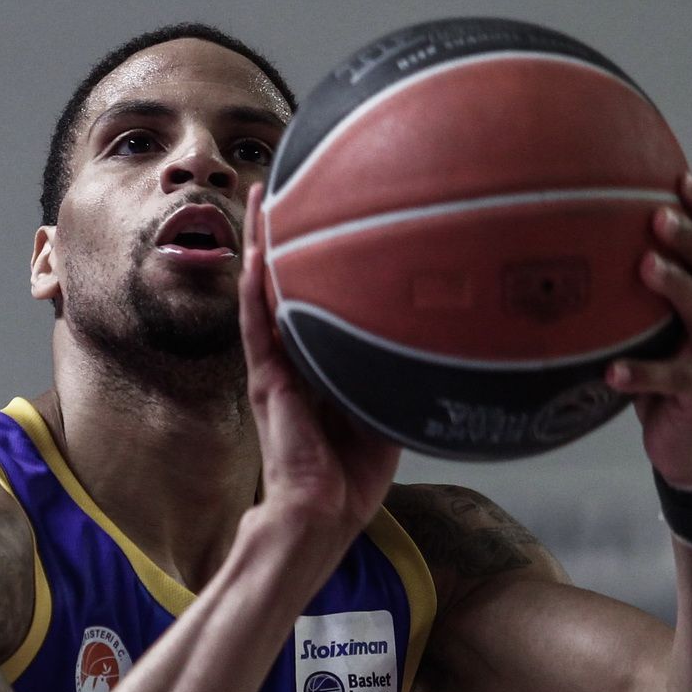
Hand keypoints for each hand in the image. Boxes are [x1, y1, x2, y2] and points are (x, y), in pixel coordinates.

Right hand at [238, 184, 400, 539]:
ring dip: (263, 241)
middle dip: (285, 229)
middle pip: (284, 278)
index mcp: (319, 362)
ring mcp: (276, 367)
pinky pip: (257, 326)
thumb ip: (397, 372)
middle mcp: (293, 357)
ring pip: (264, 290)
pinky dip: (256, 288)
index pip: (315, 295)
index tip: (329, 206)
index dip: (318, 252)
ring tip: (263, 193)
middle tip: (288, 178)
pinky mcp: (267, 383)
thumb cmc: (353, 475)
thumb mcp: (387, 411)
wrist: (322, 514)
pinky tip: (257, 251)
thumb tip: (434, 337)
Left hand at [606, 173, 691, 487]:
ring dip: (675, 288)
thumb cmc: (666, 365)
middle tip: (659, 216)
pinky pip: (669, 379)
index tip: (685, 178)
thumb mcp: (658, 321)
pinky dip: (640, 374)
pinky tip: (611, 371)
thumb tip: (582, 232)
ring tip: (645, 267)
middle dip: (691, 240)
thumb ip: (642, 284)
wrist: (690, 441)